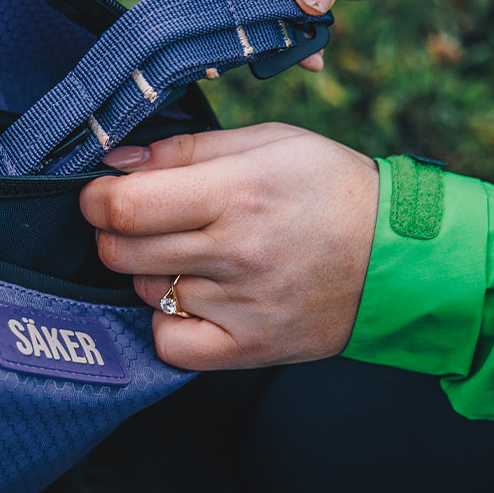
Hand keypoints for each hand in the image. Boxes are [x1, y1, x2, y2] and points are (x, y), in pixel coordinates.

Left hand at [79, 126, 378, 369]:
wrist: (397, 259)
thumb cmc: (329, 191)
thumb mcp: (267, 143)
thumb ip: (186, 150)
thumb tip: (115, 164)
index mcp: (238, 192)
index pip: (126, 207)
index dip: (96, 200)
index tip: (100, 196)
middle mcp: (237, 252)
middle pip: (122, 252)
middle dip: (115, 233)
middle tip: (143, 223)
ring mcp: (241, 307)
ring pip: (146, 292)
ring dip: (152, 273)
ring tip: (195, 257)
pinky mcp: (247, 348)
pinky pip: (170, 342)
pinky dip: (170, 322)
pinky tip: (195, 301)